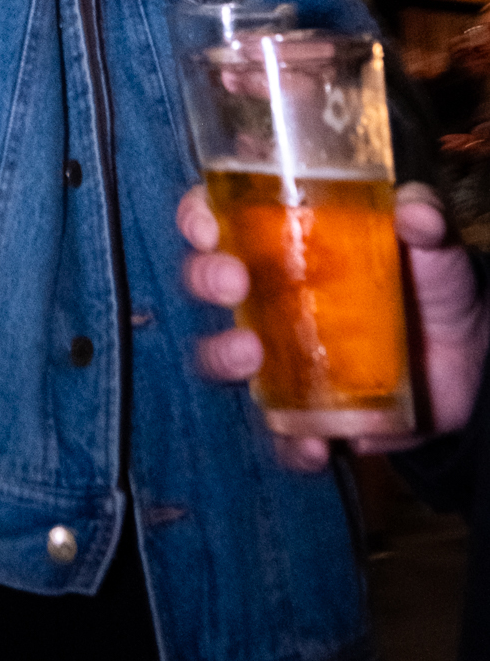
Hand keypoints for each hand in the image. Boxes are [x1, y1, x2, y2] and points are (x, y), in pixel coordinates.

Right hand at [178, 182, 487, 469]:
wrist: (469, 363)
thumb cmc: (434, 285)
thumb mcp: (433, 246)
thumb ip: (427, 223)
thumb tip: (416, 214)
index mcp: (282, 238)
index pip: (217, 215)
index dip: (198, 218)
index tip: (209, 229)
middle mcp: (266, 293)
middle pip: (205, 279)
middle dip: (205, 279)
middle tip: (233, 283)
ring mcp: (279, 354)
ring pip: (220, 353)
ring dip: (222, 354)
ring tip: (251, 356)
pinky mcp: (305, 410)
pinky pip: (281, 432)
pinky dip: (290, 443)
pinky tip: (314, 445)